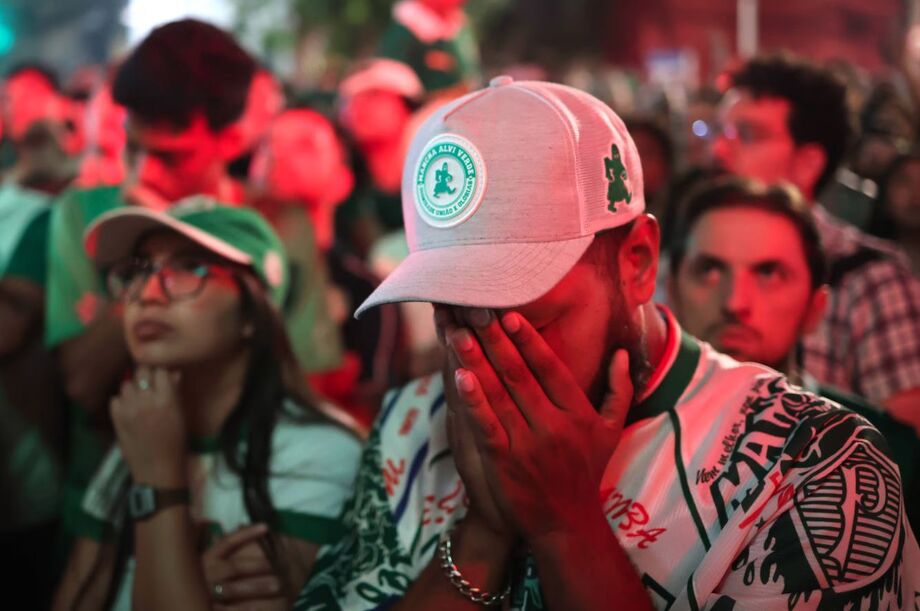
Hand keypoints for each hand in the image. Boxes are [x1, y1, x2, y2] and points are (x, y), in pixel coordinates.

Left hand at [110, 366, 185, 486]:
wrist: (158, 469)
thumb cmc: (175, 442)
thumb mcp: (180, 415)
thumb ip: (175, 392)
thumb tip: (172, 372)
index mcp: (166, 399)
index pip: (160, 370)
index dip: (161, 369)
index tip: (162, 371)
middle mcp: (145, 400)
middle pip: (141, 373)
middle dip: (147, 374)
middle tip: (150, 380)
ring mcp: (128, 409)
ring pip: (127, 384)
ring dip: (134, 387)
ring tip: (139, 396)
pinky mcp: (115, 418)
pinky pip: (116, 399)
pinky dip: (122, 401)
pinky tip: (130, 408)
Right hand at [203, 524, 286, 610]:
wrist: (187, 597)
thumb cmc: (203, 576)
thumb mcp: (210, 560)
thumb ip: (223, 545)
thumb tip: (241, 525)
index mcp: (207, 558)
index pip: (228, 542)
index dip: (246, 533)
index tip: (266, 527)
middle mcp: (206, 573)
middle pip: (235, 567)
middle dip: (257, 565)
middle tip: (278, 565)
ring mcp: (206, 592)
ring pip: (234, 589)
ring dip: (257, 587)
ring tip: (277, 585)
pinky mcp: (209, 608)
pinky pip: (228, 609)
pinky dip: (245, 608)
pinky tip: (260, 607)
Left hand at [447, 308, 632, 541]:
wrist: (566, 524)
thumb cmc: (586, 472)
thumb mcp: (611, 431)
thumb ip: (619, 390)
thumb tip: (623, 354)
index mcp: (578, 413)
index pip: (551, 368)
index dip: (529, 340)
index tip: (510, 315)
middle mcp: (554, 425)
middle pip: (520, 374)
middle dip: (495, 340)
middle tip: (476, 310)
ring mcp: (529, 444)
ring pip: (499, 395)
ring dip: (477, 362)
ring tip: (458, 333)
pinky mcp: (505, 463)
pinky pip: (487, 426)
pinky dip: (473, 401)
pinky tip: (459, 378)